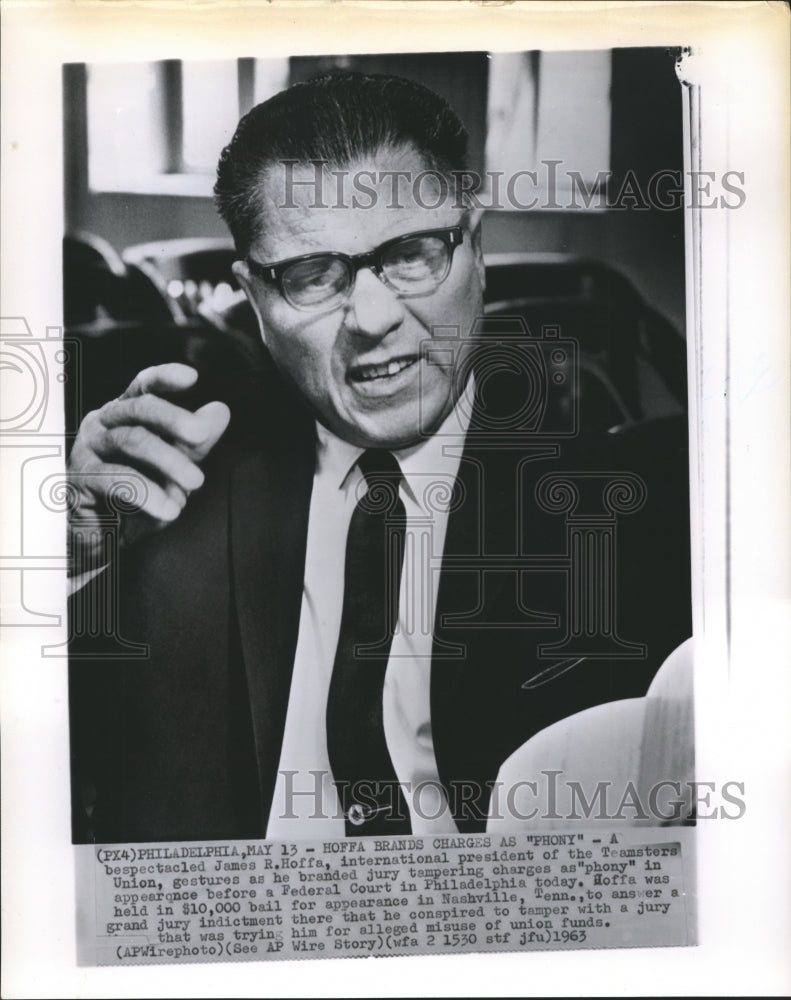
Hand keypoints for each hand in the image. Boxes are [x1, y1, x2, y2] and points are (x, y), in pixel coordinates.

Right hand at [67, 363, 230, 572]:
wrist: (102, 536)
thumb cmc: (137, 494)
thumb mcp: (173, 466)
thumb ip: (195, 441)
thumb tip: (221, 410)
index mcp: (126, 414)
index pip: (143, 386)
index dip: (165, 378)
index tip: (193, 377)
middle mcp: (104, 424)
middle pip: (139, 407)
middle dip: (174, 418)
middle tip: (202, 435)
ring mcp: (89, 449)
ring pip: (132, 440)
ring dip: (169, 460)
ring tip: (195, 482)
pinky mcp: (81, 479)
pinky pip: (116, 479)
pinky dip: (147, 493)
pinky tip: (168, 509)